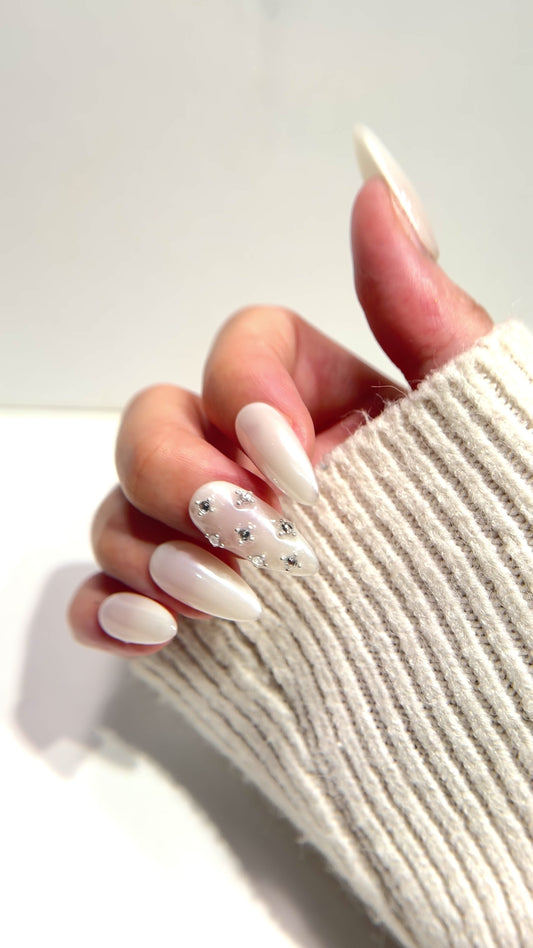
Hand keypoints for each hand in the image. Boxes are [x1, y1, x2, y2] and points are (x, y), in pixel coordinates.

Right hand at [68, 173, 492, 655]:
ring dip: (144, 544)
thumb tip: (376, 189)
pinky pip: (113, 599)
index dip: (244, 388)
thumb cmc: (514, 560)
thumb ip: (425, 315)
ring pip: (125, 508)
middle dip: (178, 471)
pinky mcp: (199, 628)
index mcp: (331, 411)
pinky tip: (149, 629)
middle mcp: (266, 473)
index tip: (292, 459)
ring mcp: (223, 551)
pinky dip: (107, 606)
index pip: (246, 350)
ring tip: (219, 600)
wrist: (508, 693)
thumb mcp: (486, 431)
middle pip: (159, 423)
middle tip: (246, 532)